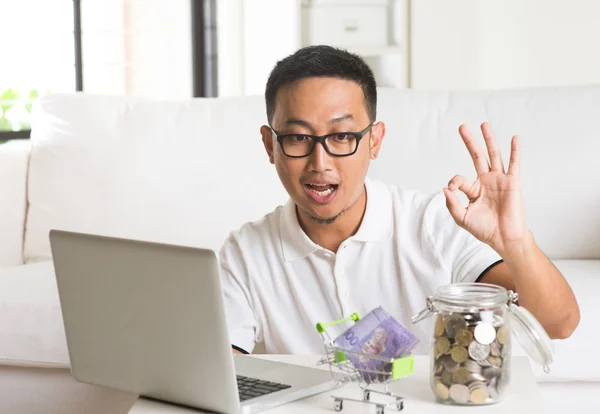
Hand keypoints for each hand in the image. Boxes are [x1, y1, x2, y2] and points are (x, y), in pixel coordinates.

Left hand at [443, 122, 527, 255]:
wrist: (504, 238)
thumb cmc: (484, 230)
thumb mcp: (462, 218)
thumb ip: (452, 204)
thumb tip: (445, 187)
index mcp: (473, 190)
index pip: (459, 179)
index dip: (453, 182)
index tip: (452, 190)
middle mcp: (486, 181)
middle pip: (477, 156)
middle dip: (470, 142)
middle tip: (462, 127)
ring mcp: (499, 180)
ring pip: (493, 155)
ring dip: (489, 139)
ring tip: (484, 124)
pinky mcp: (512, 183)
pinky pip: (513, 164)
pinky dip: (514, 151)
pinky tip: (515, 138)